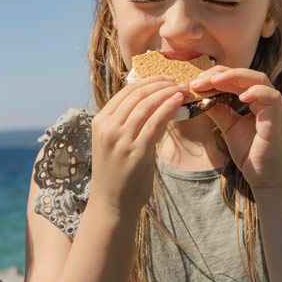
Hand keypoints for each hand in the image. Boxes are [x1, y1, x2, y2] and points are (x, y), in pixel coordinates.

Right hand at [89, 76, 186, 212]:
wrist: (112, 203)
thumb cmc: (117, 173)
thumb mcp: (116, 142)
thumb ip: (130, 123)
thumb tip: (156, 103)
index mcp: (100, 122)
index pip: (125, 93)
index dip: (146, 81)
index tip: (163, 78)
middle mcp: (107, 128)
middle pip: (136, 95)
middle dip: (159, 83)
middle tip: (176, 80)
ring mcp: (121, 140)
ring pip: (146, 105)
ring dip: (166, 92)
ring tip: (182, 88)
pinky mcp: (136, 152)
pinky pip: (154, 122)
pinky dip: (168, 107)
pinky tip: (178, 101)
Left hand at [192, 67, 281, 191]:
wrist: (265, 179)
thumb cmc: (250, 153)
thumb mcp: (229, 127)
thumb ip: (219, 111)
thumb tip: (201, 97)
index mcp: (259, 100)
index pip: (238, 78)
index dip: (216, 77)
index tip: (195, 83)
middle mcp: (270, 100)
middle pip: (247, 74)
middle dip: (221, 74)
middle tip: (199, 81)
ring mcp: (277, 108)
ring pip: (259, 80)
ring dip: (234, 78)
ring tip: (213, 82)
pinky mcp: (278, 120)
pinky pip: (271, 99)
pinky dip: (256, 93)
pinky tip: (240, 96)